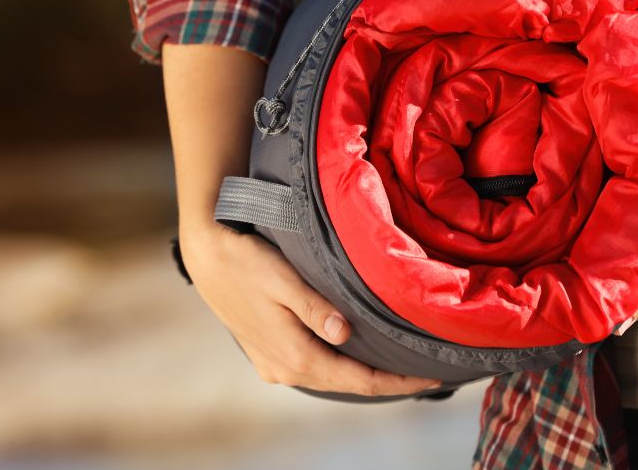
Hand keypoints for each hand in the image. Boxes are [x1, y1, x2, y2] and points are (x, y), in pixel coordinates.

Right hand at [180, 220, 441, 395]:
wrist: (205, 255)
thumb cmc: (244, 260)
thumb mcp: (283, 280)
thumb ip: (315, 309)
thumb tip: (345, 334)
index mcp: (295, 357)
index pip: (360, 381)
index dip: (399, 382)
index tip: (433, 375)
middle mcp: (285, 370)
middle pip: (349, 383)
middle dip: (388, 380)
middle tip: (427, 370)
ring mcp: (274, 364)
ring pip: (331, 376)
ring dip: (364, 372)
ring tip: (399, 362)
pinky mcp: (267, 353)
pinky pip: (314, 366)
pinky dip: (341, 363)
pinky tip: (357, 351)